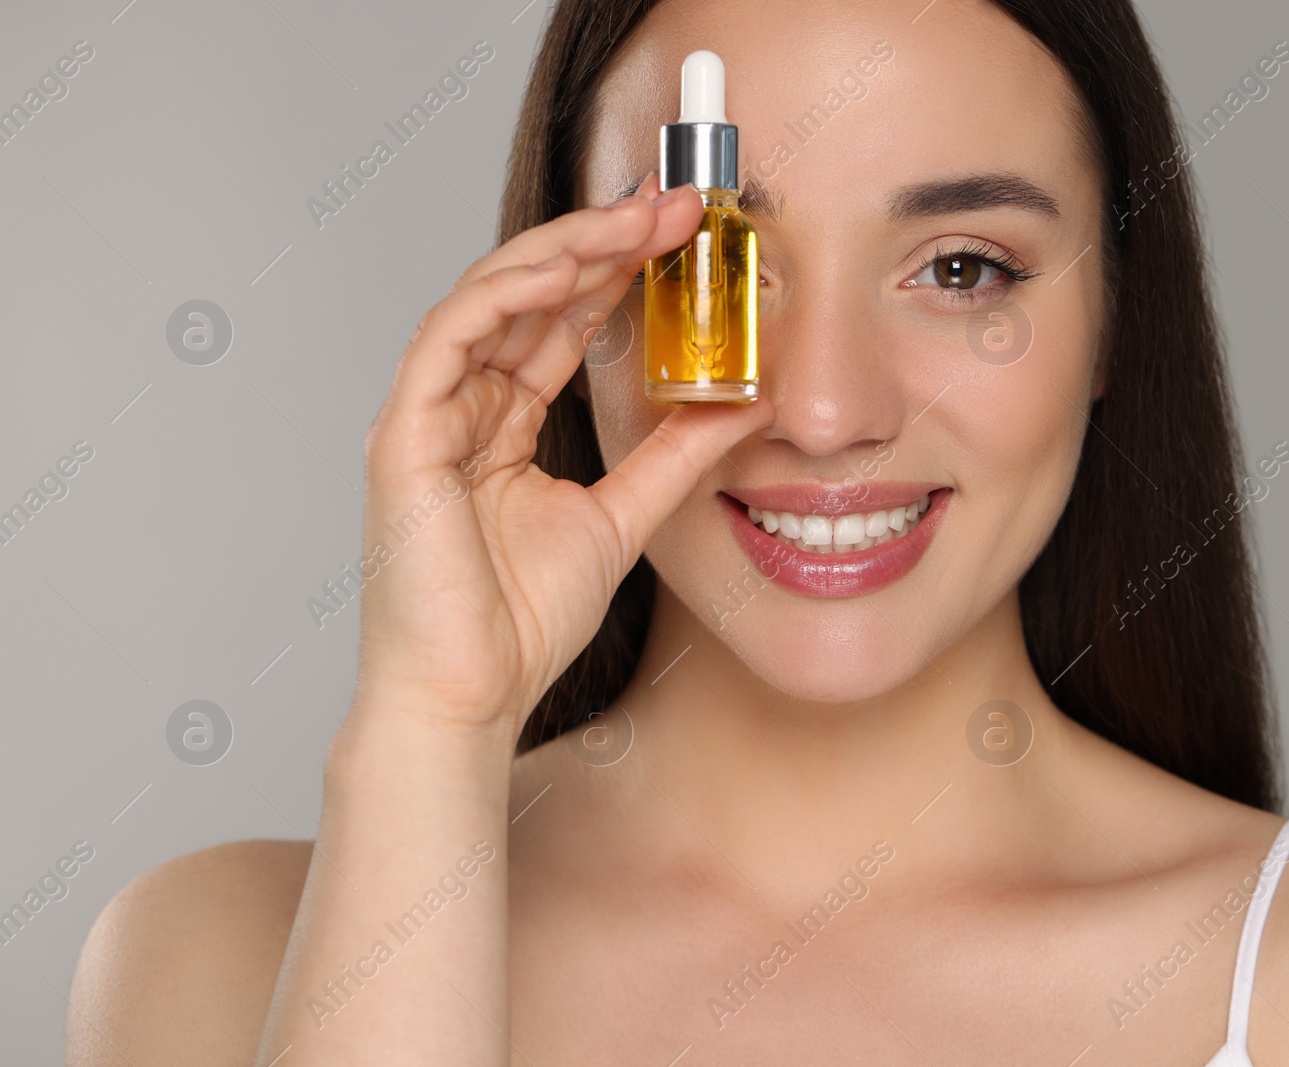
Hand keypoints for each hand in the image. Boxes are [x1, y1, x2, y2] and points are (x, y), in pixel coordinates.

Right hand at [351, 173, 773, 738]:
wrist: (470, 696)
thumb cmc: (520, 623)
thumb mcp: (625, 516)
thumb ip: (676, 456)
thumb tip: (742, 403)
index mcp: (503, 424)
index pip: (560, 324)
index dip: (619, 271)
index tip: (684, 232)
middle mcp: (462, 407)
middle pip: (530, 297)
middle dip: (603, 241)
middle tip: (673, 202)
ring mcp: (427, 415)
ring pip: (490, 298)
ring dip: (565, 250)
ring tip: (635, 219)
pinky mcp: (403, 433)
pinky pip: (450, 337)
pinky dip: (506, 295)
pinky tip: (566, 268)